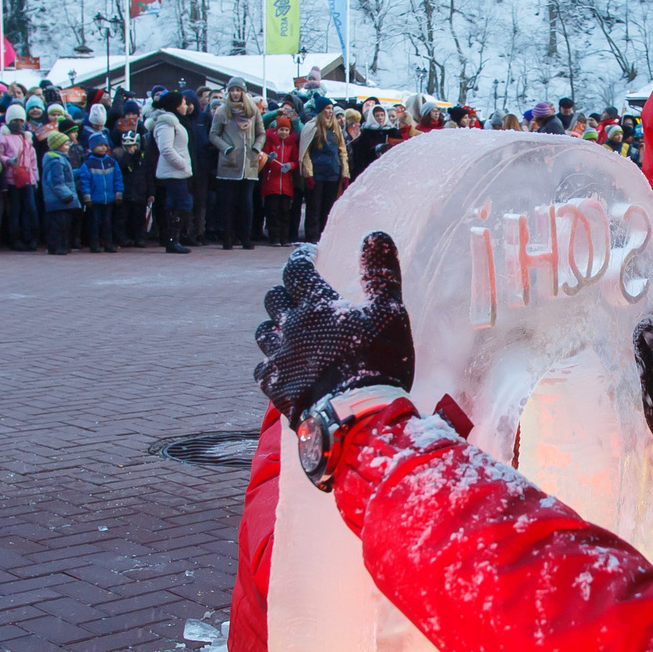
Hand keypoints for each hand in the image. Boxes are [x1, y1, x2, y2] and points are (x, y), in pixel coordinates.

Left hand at [253, 233, 416, 422]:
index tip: (308, 256)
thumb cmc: (377, 363)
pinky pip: (262, 368)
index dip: (300, 259)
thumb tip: (376, 235)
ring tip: (291, 332)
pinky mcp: (274, 386)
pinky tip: (286, 368)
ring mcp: (279, 357)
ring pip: (263, 331)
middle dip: (285, 292)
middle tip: (301, 297)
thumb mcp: (389, 314)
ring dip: (275, 327)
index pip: (295, 269)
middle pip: (273, 298)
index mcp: (316, 305)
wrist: (356, 416)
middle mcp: (290, 327)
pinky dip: (272, 364)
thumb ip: (381, 274)